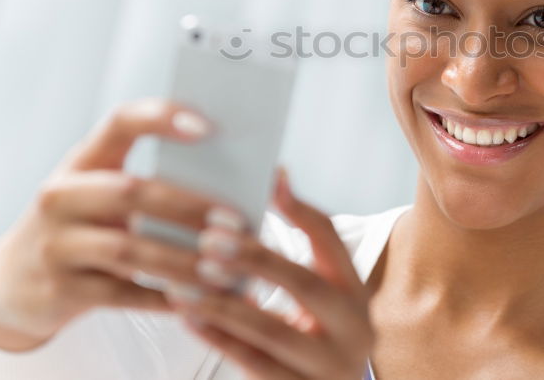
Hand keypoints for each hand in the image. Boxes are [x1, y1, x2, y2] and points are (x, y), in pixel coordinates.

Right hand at [0, 97, 240, 350]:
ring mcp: (56, 244)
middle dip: (189, 208)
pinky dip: (166, 298)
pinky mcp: (60, 291)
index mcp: (81, 161)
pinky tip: (201, 301)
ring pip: (130, 251)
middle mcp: (61, 196)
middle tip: (236, 222)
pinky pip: (123, 296)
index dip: (160, 118)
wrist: (13, 282)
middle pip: (131, 192)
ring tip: (228, 270)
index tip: (207, 126)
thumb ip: (149, 181)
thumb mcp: (100, 192)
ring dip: (184, 261)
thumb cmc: (83, 225)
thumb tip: (232, 182)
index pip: (119, 123)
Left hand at [165, 167, 374, 379]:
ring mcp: (329, 369)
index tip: (267, 181)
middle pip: (306, 285)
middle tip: (210, 239)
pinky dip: (218, 338)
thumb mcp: (318, 298)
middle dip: (256, 259)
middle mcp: (353, 329)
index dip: (300, 210)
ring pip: (272, 332)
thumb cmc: (315, 339)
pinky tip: (189, 316)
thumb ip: (294, 255)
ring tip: (187, 279)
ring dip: (224, 302)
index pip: (332, 241)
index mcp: (356, 294)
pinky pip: (253, 365)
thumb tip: (271, 181)